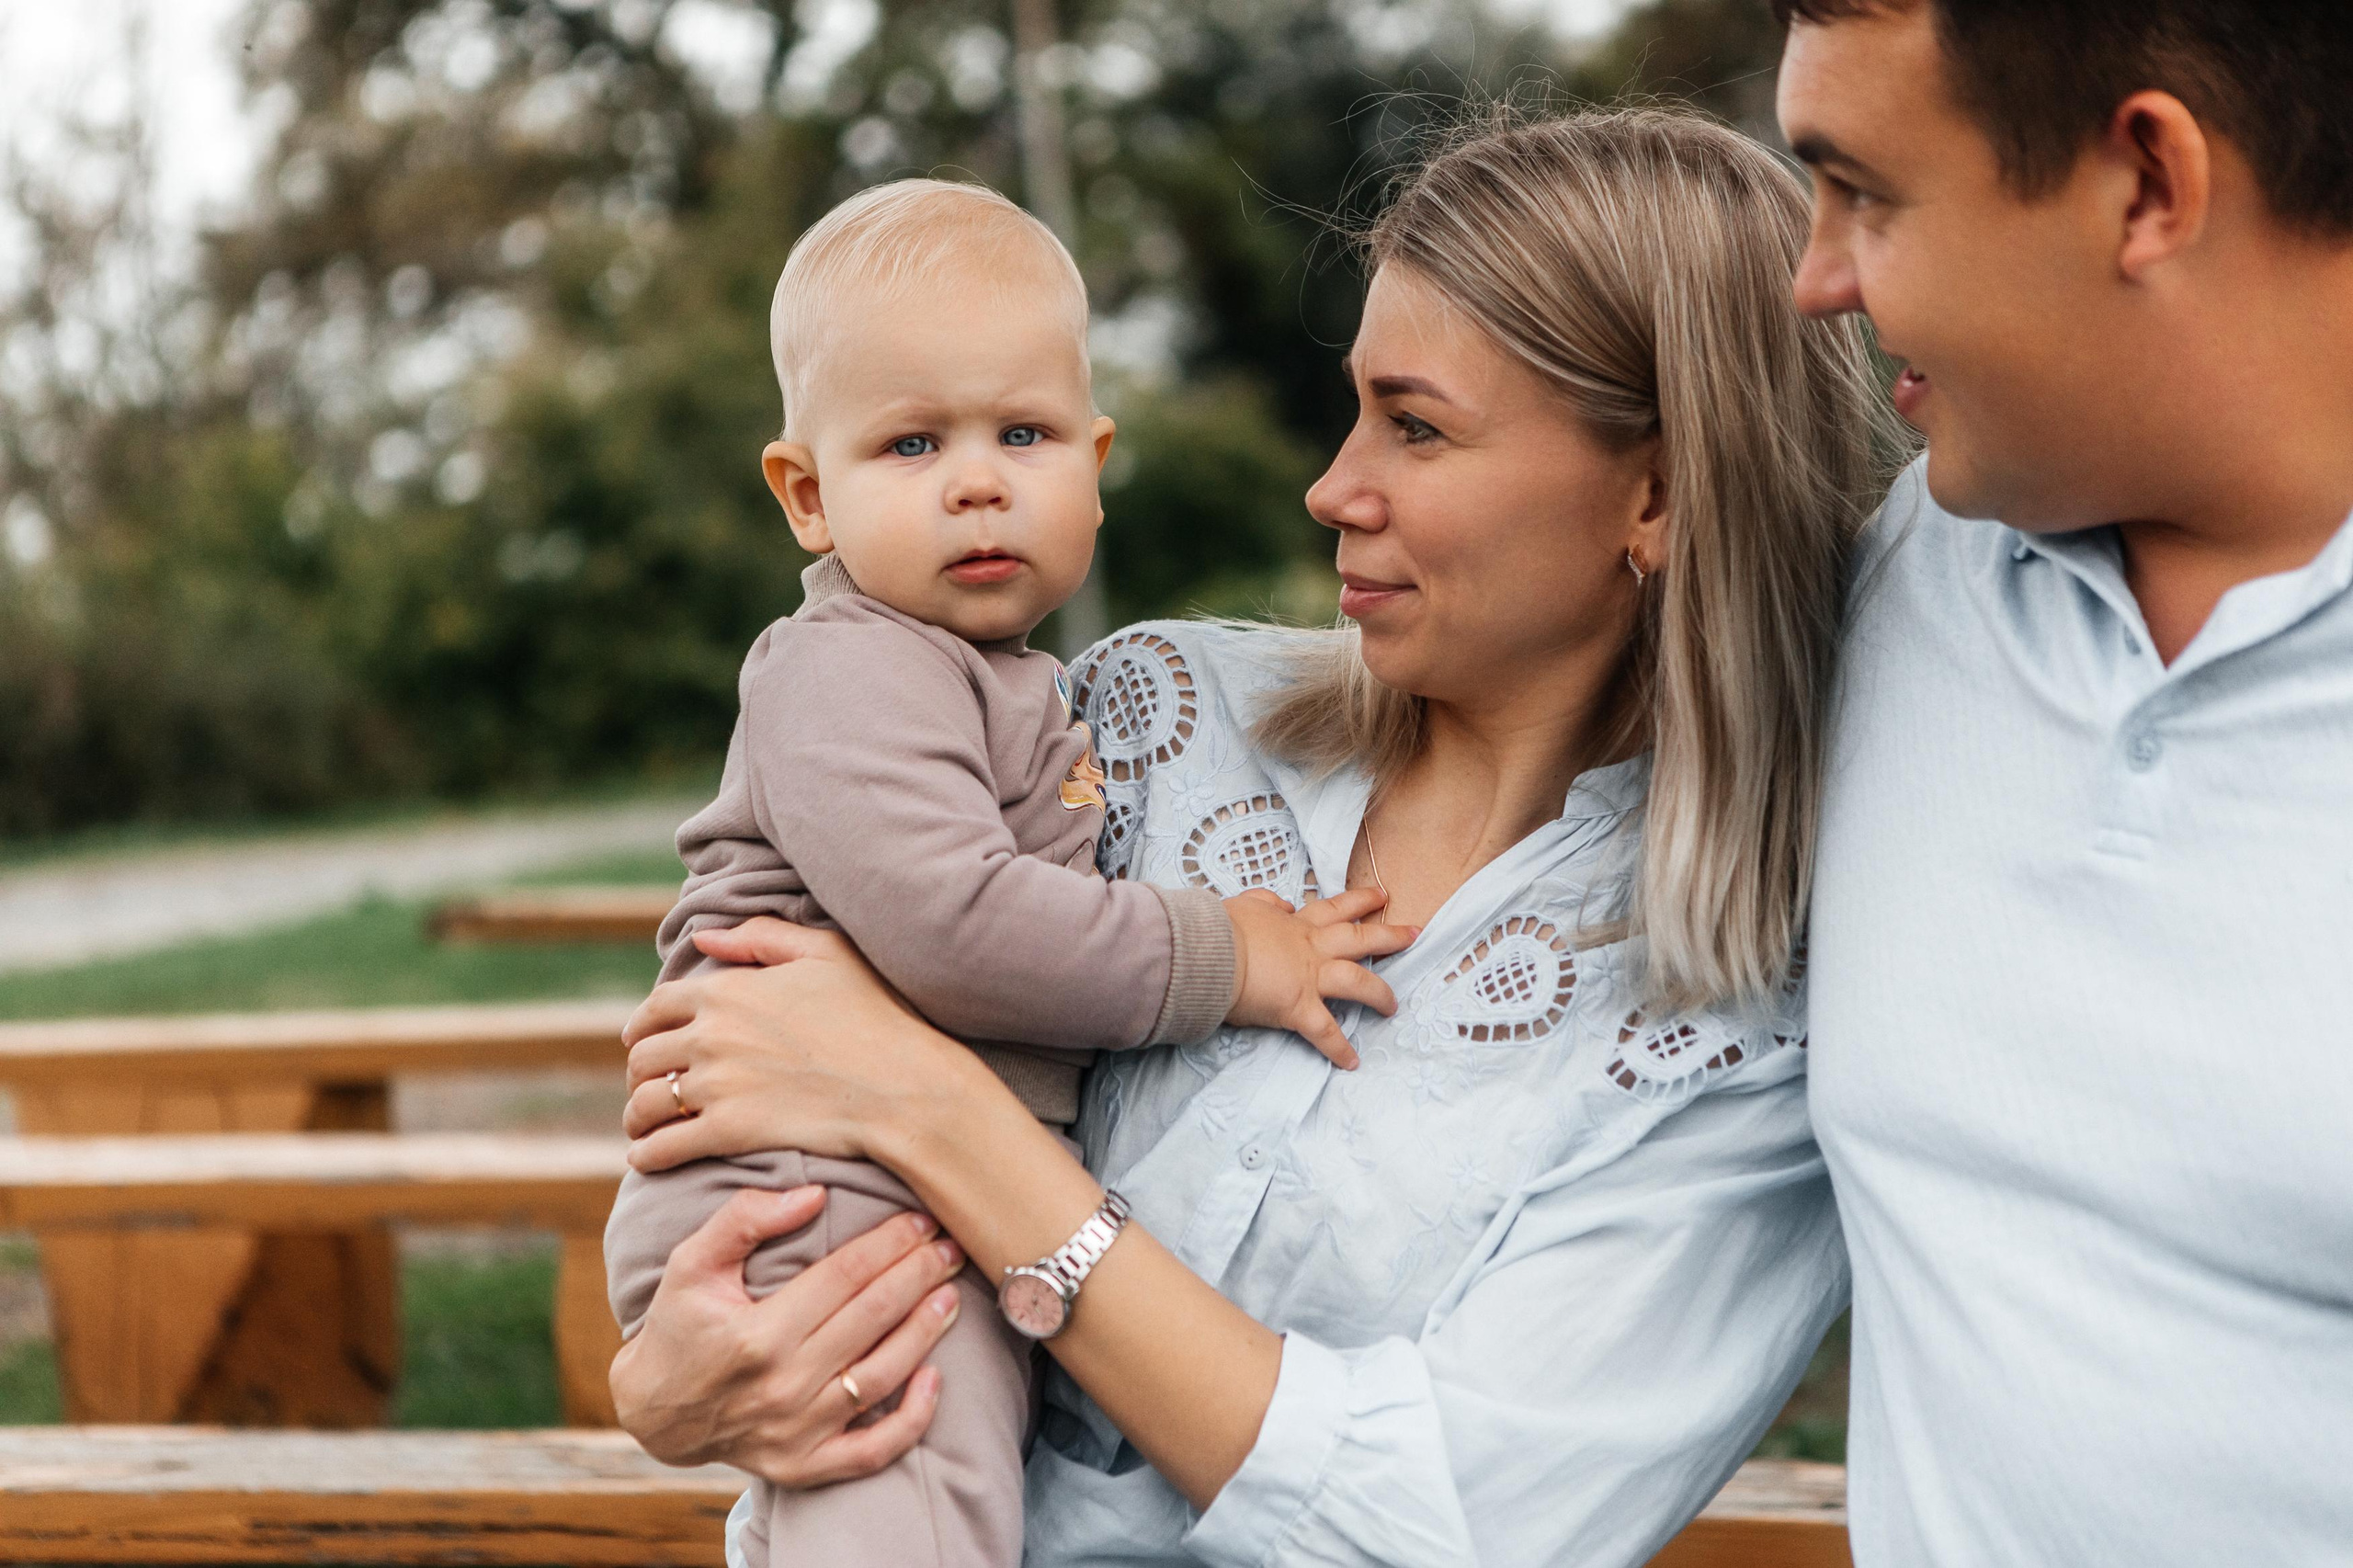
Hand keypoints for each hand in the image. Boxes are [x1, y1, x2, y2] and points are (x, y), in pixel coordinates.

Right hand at [610, 1184, 967, 1485]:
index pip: (844, 1276)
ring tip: (951, 1295)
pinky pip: (873, 1451)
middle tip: (952, 1247)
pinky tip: (935, 1378)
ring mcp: (797, 1431)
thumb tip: (814, 1195)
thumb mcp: (692, 1263)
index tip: (921, 1219)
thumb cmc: (679, 1325)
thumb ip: (743, 1219)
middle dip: (919, 1275)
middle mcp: (783, 1385)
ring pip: (882, 1376)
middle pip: (872, 1318)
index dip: (889, 1243)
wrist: (655, 1411)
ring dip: (926, 1332)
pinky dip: (912, 1419)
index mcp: (757, 1334)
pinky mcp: (804, 1466)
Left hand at [622, 918, 974, 1173]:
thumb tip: (704, 939)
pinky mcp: (728, 1132)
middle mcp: (711, 1035)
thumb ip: (761, 938)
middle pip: (644, 1057)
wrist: (902, 1085)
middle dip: (640, 1072)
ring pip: (646, 1103)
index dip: (643, 1025)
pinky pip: (664, 1147)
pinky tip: (647, 1158)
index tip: (640, 1039)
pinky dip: (647, 1155)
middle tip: (648, 1086)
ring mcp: (717, 1085)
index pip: (657, 1006)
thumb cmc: (874, 1016)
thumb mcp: (825, 954)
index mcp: (727, 990)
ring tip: (644, 1126)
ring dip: (638, 1115)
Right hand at [1222, 886, 1416, 1069]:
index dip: (1359, 901)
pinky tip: (1352, 1061)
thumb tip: (1281, 904)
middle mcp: (1310, 949)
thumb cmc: (1216, 930)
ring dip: (1379, 994)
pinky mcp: (1298, 1008)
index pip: (1333, 909)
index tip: (1381, 896)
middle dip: (1389, 935)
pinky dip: (1339, 1048)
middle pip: (1359, 938)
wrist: (1206, 952)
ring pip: (1357, 981)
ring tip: (1393, 1006)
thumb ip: (1264, 903)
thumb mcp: (1242, 906)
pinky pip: (1325, 1032)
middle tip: (1414, 933)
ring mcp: (1308, 978)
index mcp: (1294, 925)